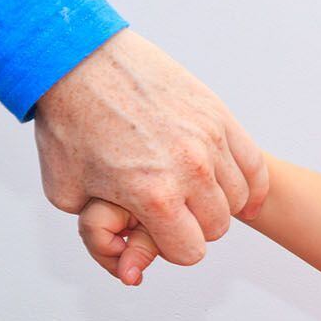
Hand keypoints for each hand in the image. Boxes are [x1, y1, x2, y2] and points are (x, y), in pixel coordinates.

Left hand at [34, 29, 269, 284]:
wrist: (76, 59)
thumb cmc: (69, 123)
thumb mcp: (66, 191)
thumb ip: (97, 232)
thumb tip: (124, 261)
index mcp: (153, 197)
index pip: (190, 252)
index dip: (173, 250)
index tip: (158, 236)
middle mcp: (190, 171)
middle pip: (217, 227)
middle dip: (195, 227)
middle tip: (173, 211)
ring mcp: (210, 141)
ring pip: (238, 198)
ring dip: (219, 204)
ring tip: (195, 194)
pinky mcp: (219, 117)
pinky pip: (254, 166)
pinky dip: (249, 185)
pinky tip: (237, 191)